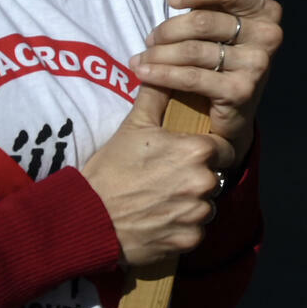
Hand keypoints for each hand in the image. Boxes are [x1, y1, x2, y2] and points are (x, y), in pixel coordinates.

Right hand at [80, 86, 221, 267]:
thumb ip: (157, 95)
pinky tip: (159, 222)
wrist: (84, 218)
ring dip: (191, 205)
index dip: (206, 151)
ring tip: (161, 201)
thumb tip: (164, 67)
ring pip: (207, 205)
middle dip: (198, 178)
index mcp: (197, 151)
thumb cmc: (110, 170)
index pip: (222, 148)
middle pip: (216, 177)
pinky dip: (182, 229)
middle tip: (167, 180)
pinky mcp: (187, 240)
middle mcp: (204, 181)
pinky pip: (195, 232)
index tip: (185, 156)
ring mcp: (197, 213)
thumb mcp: (133, 127)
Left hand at [129, 0, 282, 165]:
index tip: (172, 0)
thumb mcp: (232, 26)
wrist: (232, 113)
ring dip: (158, 54)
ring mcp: (259, 64)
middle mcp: (269, 35)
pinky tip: (143, 72)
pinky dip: (161, 74)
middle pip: (204, 21)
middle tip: (149, 38)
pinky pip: (192, 77)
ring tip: (139, 59)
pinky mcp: (243, 90)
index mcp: (267, 11)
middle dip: (167, 30)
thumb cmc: (226, 60)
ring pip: (193, 50)